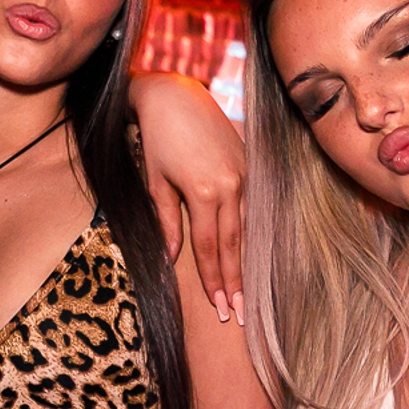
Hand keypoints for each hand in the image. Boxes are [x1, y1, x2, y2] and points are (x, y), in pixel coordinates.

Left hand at [128, 73, 245, 321]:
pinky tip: (253, 252)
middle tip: (239, 312)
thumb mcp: (156, 183)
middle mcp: (231, 185)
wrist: (175, 96)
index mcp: (204, 192)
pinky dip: (252, 231)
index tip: (219, 306)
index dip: (214, 278)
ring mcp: (244, 173)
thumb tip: (172, 258)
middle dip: (235, 280)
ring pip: (248, 226)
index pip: (210, 246)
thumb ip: (167, 222)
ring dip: (247, 260)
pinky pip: (253, 205)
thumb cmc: (157, 139)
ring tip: (248, 291)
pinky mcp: (249, 163)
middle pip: (234, 243)